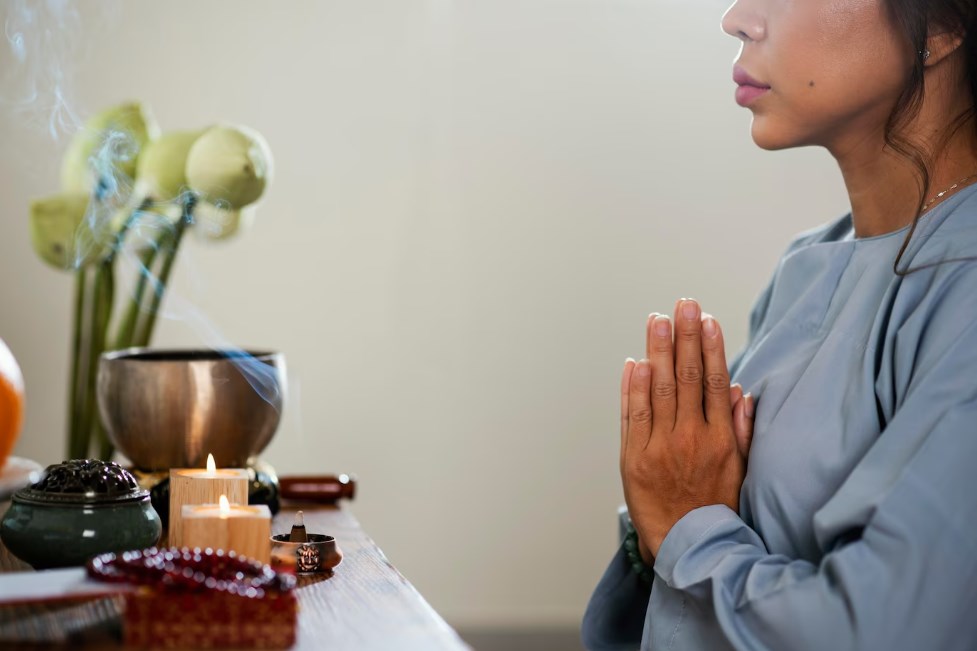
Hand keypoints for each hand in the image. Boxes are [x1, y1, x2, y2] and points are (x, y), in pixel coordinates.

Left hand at [620, 300, 754, 560]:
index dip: (710, 348)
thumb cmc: (715, 504)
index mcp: (720, 439)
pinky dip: (632, 387)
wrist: (686, 546)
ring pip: (659, 390)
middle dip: (684, 337)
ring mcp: (660, 447)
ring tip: (657, 319)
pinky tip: (636, 362)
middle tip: (683, 304)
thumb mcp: (740, 469)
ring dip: (658, 351)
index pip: (714, 382)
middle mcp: (691, 438)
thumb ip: (741, 429)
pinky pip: (633, 416)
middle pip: (686, 377)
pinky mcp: (634, 458)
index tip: (707, 320)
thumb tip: (740, 390)